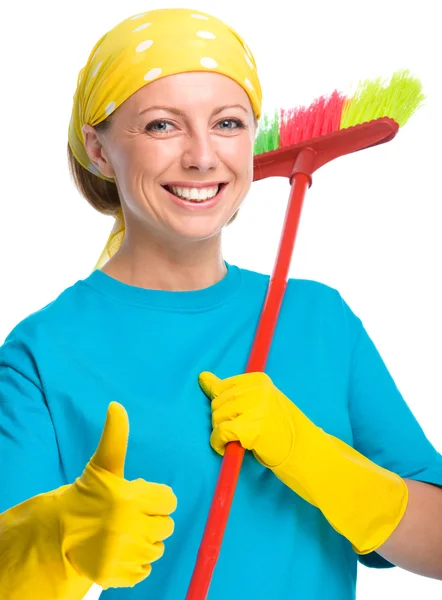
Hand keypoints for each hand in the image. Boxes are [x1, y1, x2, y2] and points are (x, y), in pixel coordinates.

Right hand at [61, 402, 176, 588]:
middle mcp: (126, 526)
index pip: (169, 500)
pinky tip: (119, 552)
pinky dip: (135, 564)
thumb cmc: (88, 495)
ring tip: (124, 534)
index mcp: (128, 497)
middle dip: (152, 519)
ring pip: (156, 549)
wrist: (57, 534)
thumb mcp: (103, 465)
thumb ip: (115, 437)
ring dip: (145, 541)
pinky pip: (144, 571)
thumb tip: (116, 405)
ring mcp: (121, 553)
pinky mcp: (115, 575)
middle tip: (130, 516)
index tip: (138, 497)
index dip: (156, 497)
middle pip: (166, 525)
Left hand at [199, 371, 406, 555]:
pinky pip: (221, 433)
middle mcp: (258, 389)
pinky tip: (227, 449)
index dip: (223, 407)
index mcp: (259, 379)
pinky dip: (218, 443)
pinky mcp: (254, 428)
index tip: (237, 418)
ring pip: (217, 417)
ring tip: (238, 440)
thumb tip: (202, 377)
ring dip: (220, 433)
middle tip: (238, 433)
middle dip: (221, 420)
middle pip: (217, 402)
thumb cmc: (279, 429)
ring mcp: (257, 407)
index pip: (221, 387)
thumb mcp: (257, 403)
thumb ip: (231, 390)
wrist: (307, 454)